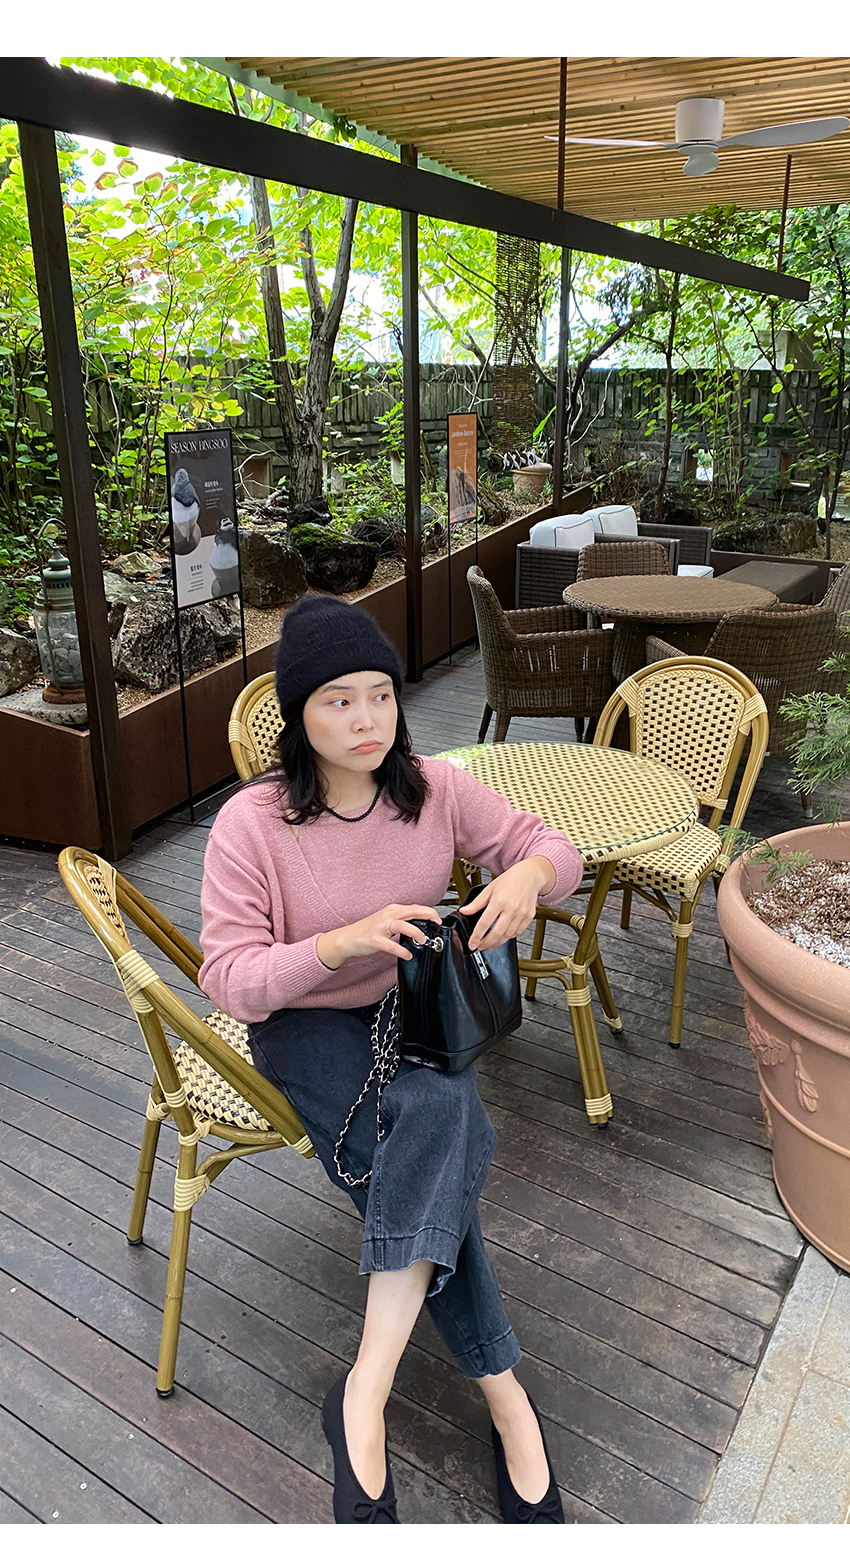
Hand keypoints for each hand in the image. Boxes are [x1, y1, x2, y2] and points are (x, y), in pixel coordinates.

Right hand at [317, 902, 442, 970]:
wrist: (347, 938)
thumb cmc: (368, 930)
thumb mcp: (386, 921)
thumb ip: (402, 921)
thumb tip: (420, 927)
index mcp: (391, 910)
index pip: (414, 907)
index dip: (428, 912)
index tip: (437, 919)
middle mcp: (387, 915)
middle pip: (411, 911)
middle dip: (426, 916)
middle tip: (436, 924)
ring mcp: (380, 927)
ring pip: (401, 925)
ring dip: (415, 932)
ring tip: (423, 940)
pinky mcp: (374, 940)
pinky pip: (390, 945)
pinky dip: (401, 950)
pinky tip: (408, 955)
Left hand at [459, 856, 555, 951]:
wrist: (529, 875)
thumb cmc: (510, 880)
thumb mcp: (489, 889)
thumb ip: (476, 903)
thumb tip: (464, 911)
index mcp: (499, 901)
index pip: (485, 923)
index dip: (477, 936)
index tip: (472, 944)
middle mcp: (511, 908)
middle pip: (497, 933)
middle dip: (487, 943)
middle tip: (480, 947)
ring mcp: (521, 914)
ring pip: (508, 935)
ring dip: (497, 942)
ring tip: (490, 944)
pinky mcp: (529, 917)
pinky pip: (518, 932)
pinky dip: (509, 937)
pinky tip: (503, 937)